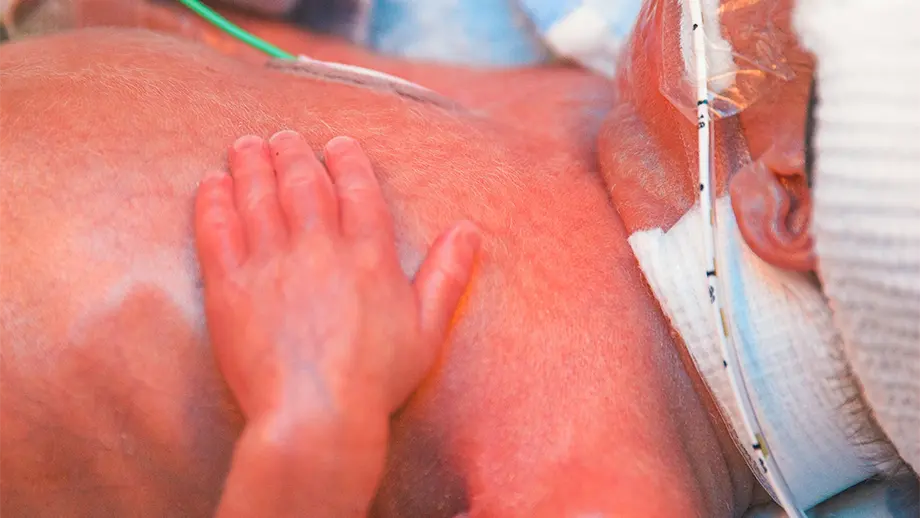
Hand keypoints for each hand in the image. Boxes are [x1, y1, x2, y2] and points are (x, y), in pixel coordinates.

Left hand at [194, 130, 480, 422]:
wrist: (316, 416)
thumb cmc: (376, 380)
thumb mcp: (427, 330)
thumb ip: (446, 275)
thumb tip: (469, 230)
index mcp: (368, 255)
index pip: (357, 189)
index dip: (346, 160)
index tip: (337, 144)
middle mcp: (319, 248)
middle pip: (303, 183)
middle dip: (293, 154)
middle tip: (283, 137)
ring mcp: (272, 264)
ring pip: (259, 196)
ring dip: (252, 165)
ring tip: (247, 145)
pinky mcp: (231, 287)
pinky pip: (217, 230)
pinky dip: (214, 201)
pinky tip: (212, 183)